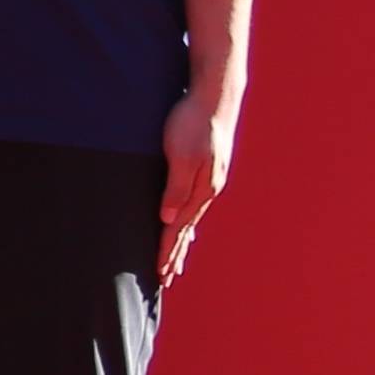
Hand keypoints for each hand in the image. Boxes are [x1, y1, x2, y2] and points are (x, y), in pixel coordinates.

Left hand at [162, 87, 233, 276]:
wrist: (214, 97)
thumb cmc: (192, 122)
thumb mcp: (181, 155)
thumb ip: (176, 188)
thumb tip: (167, 219)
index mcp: (200, 190)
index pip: (179, 229)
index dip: (167, 251)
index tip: (160, 274)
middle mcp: (206, 190)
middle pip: (186, 229)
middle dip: (175, 253)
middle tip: (166, 278)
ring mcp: (207, 180)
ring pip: (190, 217)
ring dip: (181, 240)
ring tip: (175, 260)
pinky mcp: (203, 169)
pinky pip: (192, 203)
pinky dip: (186, 219)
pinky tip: (183, 222)